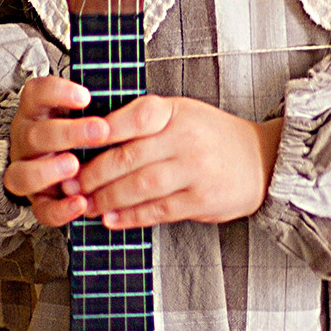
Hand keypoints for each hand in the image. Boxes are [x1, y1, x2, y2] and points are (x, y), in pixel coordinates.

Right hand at [4, 75, 106, 227]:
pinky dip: (60, 209)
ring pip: (22, 174)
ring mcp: (26, 171)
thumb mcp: (87, 113)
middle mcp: (25, 140)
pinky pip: (40, 209)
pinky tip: (81, 203)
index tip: (85, 96)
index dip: (57, 93)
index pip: (36, 93)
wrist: (66, 164)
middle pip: (33, 135)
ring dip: (49, 171)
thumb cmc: (82, 132)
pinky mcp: (37, 201)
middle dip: (67, 133)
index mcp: (37, 112)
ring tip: (75, 166)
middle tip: (100, 131)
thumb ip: (100, 108)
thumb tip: (130, 103)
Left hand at [4, 77, 278, 230]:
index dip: (97, 135)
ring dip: (107, 199)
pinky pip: (158, 211)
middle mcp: (185, 138)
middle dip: (93, 175)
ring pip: (139, 187)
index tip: (71, 148)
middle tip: (70, 185)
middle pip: (128, 158)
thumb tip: (92, 138)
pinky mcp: (201, 200)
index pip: (130, 119)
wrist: (261, 160)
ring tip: (87, 205)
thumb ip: (142, 122)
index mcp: (174, 112)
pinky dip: (131, 217)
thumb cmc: (211, 136)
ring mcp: (195, 170)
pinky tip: (112, 218)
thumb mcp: (180, 113)